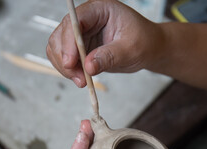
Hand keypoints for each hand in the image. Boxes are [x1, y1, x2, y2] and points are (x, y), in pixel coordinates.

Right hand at [47, 0, 162, 86]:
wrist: (148, 48)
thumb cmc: (144, 42)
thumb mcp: (130, 49)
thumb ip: (109, 56)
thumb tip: (89, 66)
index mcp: (99, 10)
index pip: (74, 21)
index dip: (68, 42)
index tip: (71, 63)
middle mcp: (86, 19)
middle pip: (60, 35)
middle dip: (65, 58)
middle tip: (79, 78)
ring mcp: (81, 33)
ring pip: (58, 48)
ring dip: (65, 67)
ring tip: (82, 81)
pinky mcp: (80, 48)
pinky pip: (64, 58)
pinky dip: (69, 71)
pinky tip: (81, 79)